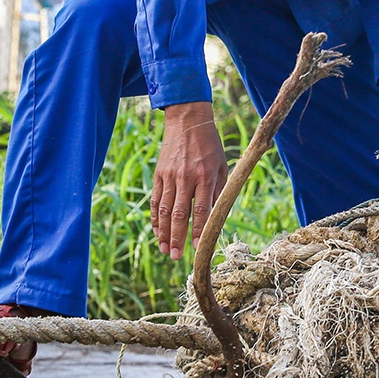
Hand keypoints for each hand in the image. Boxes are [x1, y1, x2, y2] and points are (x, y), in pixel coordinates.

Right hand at [154, 101, 227, 259]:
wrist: (188, 120)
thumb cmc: (210, 145)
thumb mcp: (222, 166)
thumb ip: (220, 192)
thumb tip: (218, 218)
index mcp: (206, 176)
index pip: (202, 209)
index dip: (199, 231)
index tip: (197, 248)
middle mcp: (186, 177)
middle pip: (180, 214)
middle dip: (178, 238)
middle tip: (176, 257)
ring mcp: (170, 176)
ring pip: (165, 210)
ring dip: (164, 233)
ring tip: (165, 250)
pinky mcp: (159, 174)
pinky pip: (156, 200)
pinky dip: (156, 218)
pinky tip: (157, 232)